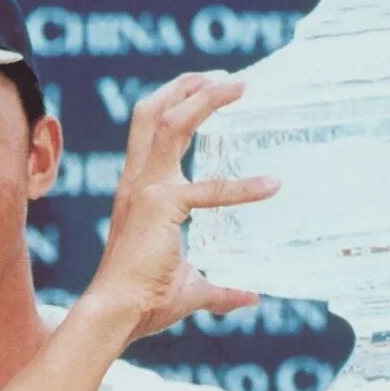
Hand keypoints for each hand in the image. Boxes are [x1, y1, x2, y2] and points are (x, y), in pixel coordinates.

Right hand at [83, 72, 279, 341]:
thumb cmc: (143, 303)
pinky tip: (272, 186)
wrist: (116, 314)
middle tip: (225, 76)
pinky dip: (242, 186)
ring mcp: (146, 189)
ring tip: (238, 85)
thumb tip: (250, 297)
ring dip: (203, 98)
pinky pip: (207, 187)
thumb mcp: (189, 288)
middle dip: (186, 86)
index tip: (207, 91)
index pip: (152, 133)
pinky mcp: (160, 205)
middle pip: (153, 112)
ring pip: (169, 123)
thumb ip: (220, 289)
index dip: (179, 106)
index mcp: (138, 191)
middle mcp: (138, 181)